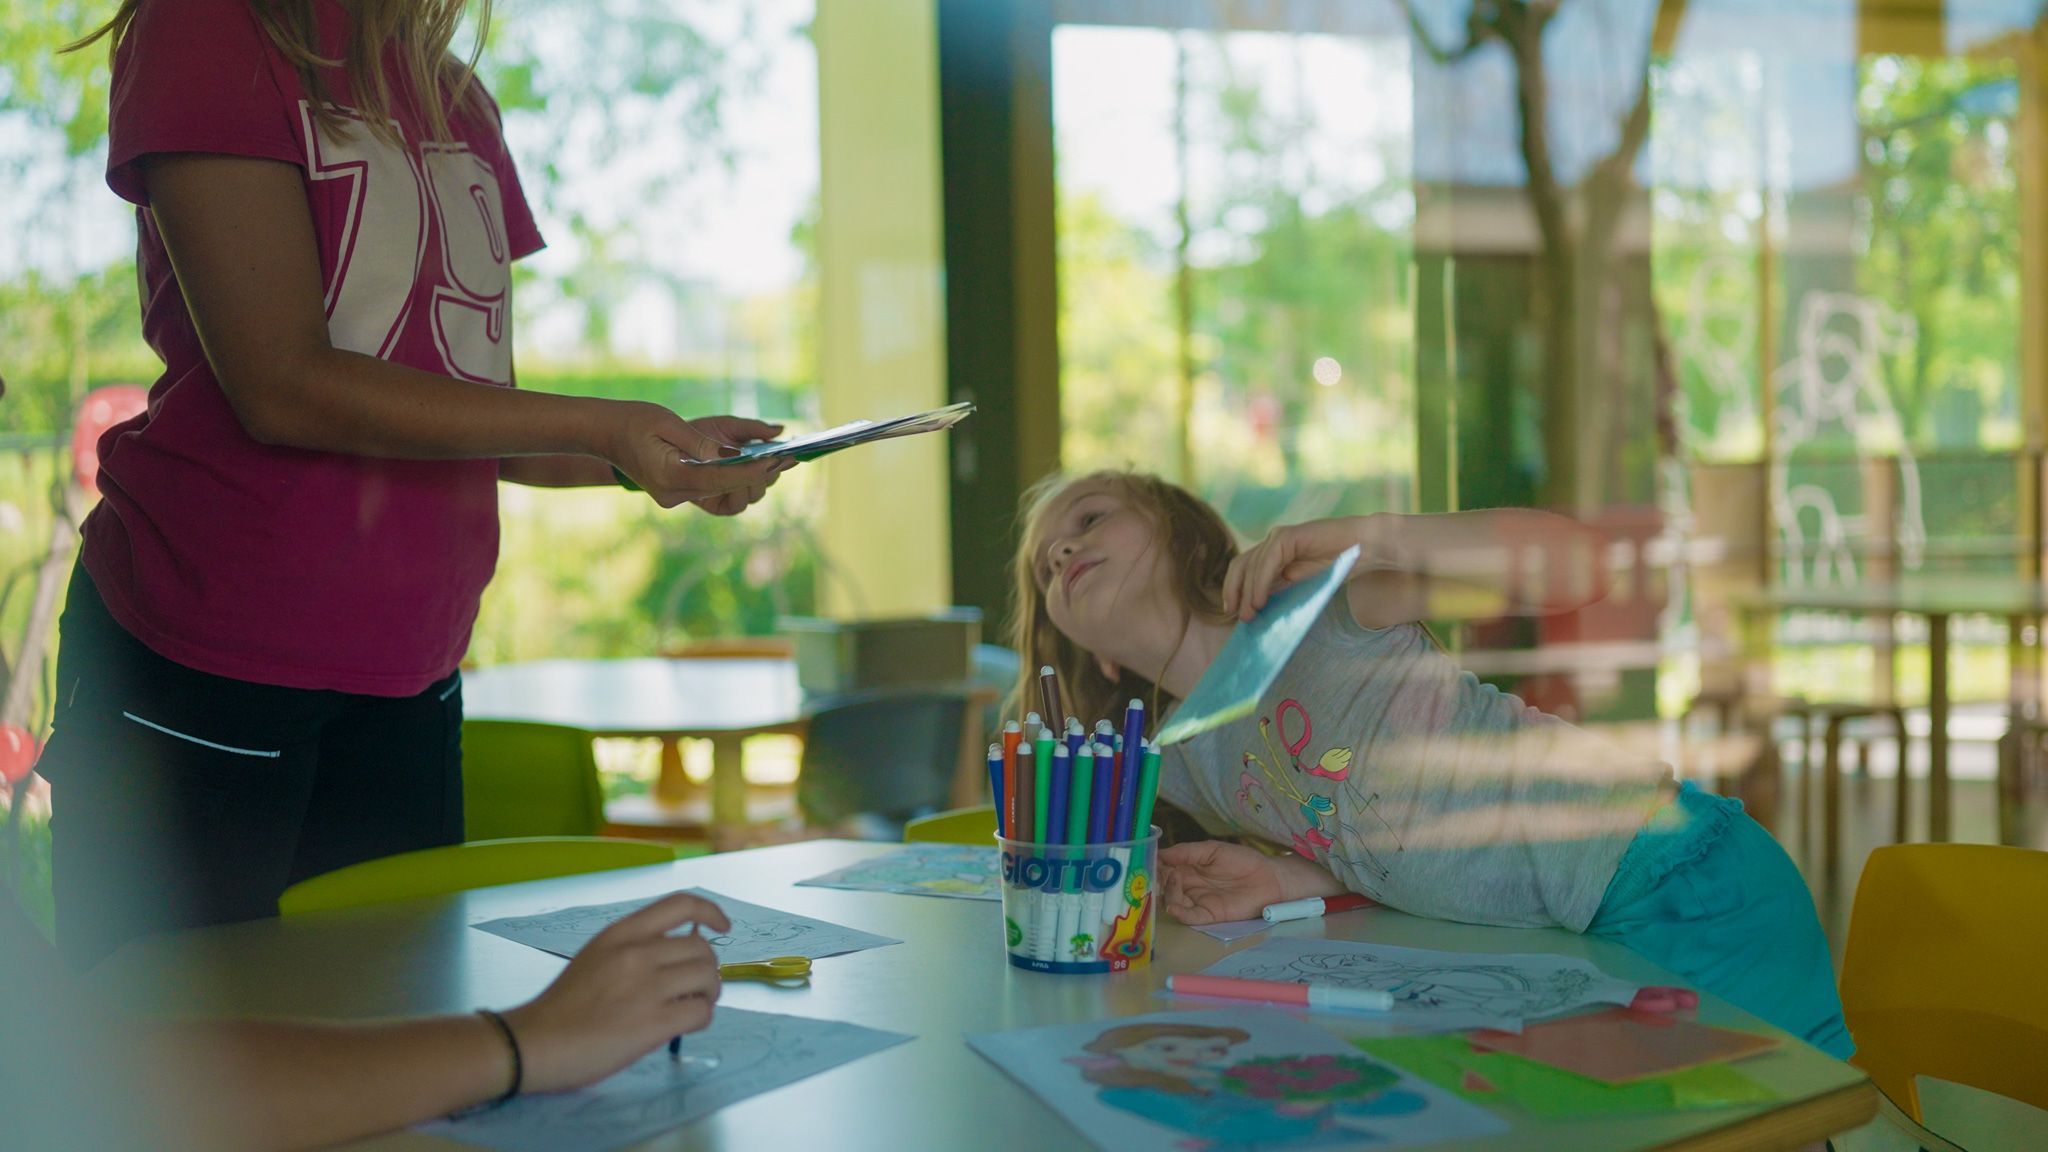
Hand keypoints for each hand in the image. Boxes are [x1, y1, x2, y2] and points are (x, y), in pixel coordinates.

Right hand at [501, 891, 729, 1092]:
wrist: (535, 1042)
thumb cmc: (564, 1004)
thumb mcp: (598, 956)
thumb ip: (635, 948)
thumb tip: (680, 957)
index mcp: (621, 933)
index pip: (681, 904)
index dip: (711, 911)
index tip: (724, 926)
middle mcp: (637, 953)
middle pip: (702, 948)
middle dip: (708, 968)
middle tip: (696, 987)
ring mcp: (647, 988)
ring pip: (708, 978)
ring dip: (708, 993)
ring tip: (691, 1005)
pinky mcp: (653, 1023)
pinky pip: (701, 1012)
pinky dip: (701, 1018)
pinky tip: (682, 1025)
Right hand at [608, 404, 790, 511]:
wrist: (604, 432)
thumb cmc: (633, 421)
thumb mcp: (667, 423)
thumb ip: (701, 442)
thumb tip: (734, 456)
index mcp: (670, 478)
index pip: (721, 480)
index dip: (753, 471)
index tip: (780, 460)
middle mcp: (674, 495)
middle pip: (728, 492)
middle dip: (759, 476)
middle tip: (788, 458)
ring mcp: (677, 498)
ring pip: (725, 497)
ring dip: (750, 479)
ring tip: (776, 459)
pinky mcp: (680, 493)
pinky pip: (715, 491)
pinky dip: (735, 478)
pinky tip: (755, 463)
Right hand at [1158, 840, 1288, 924]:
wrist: (1270, 878)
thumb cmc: (1244, 861)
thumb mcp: (1213, 850)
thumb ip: (1187, 852)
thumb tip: (1160, 853)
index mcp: (1188, 869)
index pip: (1163, 869)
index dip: (1154, 866)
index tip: (1146, 862)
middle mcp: (1189, 886)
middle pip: (1163, 887)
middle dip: (1156, 882)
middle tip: (1156, 875)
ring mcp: (1198, 901)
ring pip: (1172, 902)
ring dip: (1167, 893)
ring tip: (1173, 881)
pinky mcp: (1209, 915)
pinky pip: (1189, 917)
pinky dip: (1178, 913)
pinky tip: (1173, 906)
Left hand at [1223, 516, 1393, 620]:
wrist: (1366, 547)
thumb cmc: (1338, 567)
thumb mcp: (1303, 586)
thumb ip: (1281, 592)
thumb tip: (1257, 613)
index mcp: (1273, 555)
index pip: (1243, 570)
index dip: (1233, 590)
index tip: (1231, 613)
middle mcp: (1272, 544)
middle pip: (1240, 565)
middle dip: (1233, 591)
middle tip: (1235, 616)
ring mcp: (1279, 537)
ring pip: (1251, 564)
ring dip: (1247, 592)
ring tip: (1250, 614)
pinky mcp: (1289, 535)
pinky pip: (1268, 560)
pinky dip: (1261, 581)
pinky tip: (1260, 599)